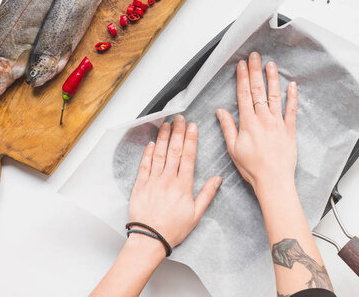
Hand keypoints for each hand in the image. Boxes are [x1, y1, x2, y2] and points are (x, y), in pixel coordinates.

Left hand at [128, 115, 221, 254]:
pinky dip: (148, 153)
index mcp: (183, 186)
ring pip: (159, 154)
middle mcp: (168, 180)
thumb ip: (207, 194)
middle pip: (174, 150)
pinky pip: (144, 165)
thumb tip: (218, 179)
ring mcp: (153, 181)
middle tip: (179, 118)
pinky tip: (151, 143)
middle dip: (177, 132)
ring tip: (166, 124)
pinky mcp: (140, 186)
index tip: (192, 127)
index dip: (190, 139)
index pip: (188, 156)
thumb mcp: (196, 214)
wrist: (149, 240)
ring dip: (163, 138)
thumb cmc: (173, 229)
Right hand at [216, 52, 297, 196]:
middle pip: (258, 90)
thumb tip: (220, 111)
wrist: (274, 181)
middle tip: (255, 56)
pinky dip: (292, 97)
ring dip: (272, 78)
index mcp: (248, 123)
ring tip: (270, 64)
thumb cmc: (253, 168)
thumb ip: (228, 128)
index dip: (242, 78)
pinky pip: (291, 110)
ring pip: (275, 96)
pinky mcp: (290, 129)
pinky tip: (292, 85)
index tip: (242, 65)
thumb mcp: (233, 149)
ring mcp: (278, 123)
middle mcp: (263, 119)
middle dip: (255, 71)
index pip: (243, 95)